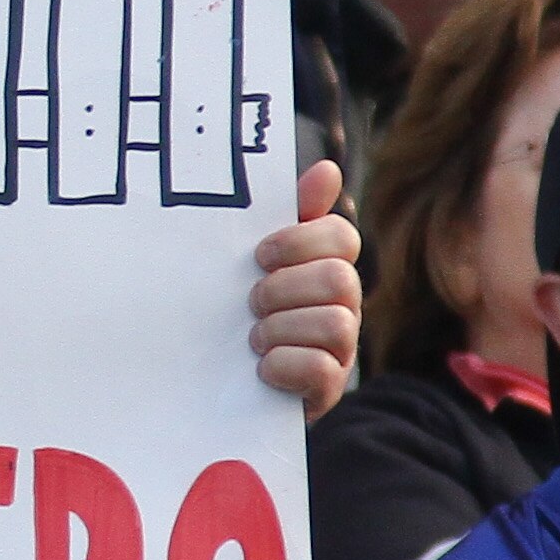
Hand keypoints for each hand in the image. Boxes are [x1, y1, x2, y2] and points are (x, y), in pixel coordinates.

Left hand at [252, 158, 359, 420]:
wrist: (218, 386)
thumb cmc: (241, 311)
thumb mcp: (258, 262)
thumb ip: (291, 215)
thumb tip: (326, 168)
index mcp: (326, 268)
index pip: (341, 236)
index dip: (300, 241)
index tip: (259, 255)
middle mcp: (341, 306)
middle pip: (339, 279)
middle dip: (285, 288)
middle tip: (251, 301)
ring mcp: (338, 350)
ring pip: (336, 325)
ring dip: (282, 329)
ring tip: (254, 338)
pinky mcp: (324, 391)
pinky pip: (323, 370)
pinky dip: (286, 365)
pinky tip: (262, 367)